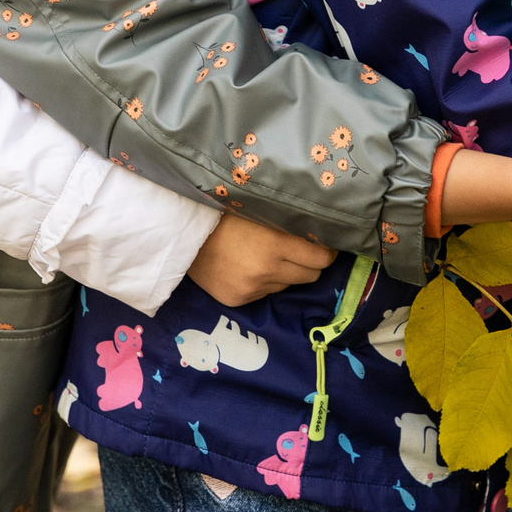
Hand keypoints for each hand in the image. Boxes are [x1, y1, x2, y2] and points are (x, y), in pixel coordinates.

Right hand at [184, 213, 334, 305]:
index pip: (321, 258)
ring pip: (288, 285)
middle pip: (311, 276)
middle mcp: (265, 271)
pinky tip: (249, 267)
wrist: (183, 233)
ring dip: (286, 273)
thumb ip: (289, 223)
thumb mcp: (261, 211)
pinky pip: (266, 293)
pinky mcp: (238, 300)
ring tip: (268, 256)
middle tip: (303, 250)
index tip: (326, 244)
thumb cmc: (225, 213)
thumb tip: (323, 229)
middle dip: (311, 263)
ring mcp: (251, 289)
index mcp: (275, 244)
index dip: (328, 251)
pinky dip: (265, 282)